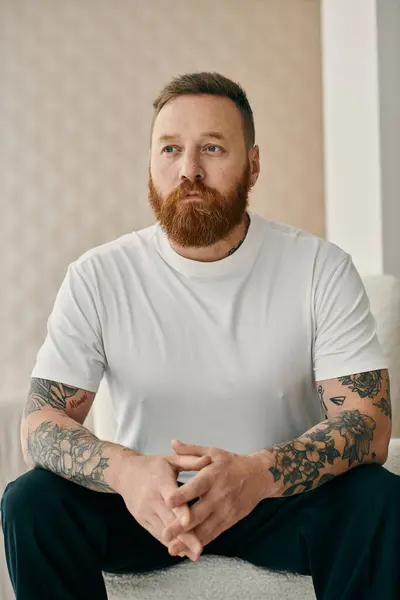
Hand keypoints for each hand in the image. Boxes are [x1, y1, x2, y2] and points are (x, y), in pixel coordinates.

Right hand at [116, 451, 211, 560]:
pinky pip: (157, 534)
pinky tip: (183, 551)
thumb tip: (209, 459)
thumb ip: (190, 460)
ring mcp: (145, 512)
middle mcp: (151, 498)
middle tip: (199, 548)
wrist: (125, 474)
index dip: (179, 510)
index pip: (171, 497)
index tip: (188, 521)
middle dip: (184, 535)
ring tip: (195, 553)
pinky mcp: (142, 520)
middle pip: (169, 519)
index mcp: (160, 481)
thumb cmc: (153, 466)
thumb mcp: (170, 459)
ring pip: (163, 531)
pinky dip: (170, 543)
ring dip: (179, 544)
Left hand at [162, 440, 267, 555]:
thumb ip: (191, 450)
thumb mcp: (212, 452)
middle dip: (181, 525)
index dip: (183, 494)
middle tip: (164, 534)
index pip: (196, 486)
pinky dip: (202, 542)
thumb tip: (172, 443)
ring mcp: (225, 510)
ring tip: (172, 549)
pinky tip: (189, 550)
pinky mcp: (230, 521)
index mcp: (213, 475)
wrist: (259, 477)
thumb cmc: (231, 462)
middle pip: (199, 512)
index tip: (168, 501)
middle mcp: (219, 494)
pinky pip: (214, 534)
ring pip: (206, 528)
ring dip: (189, 540)